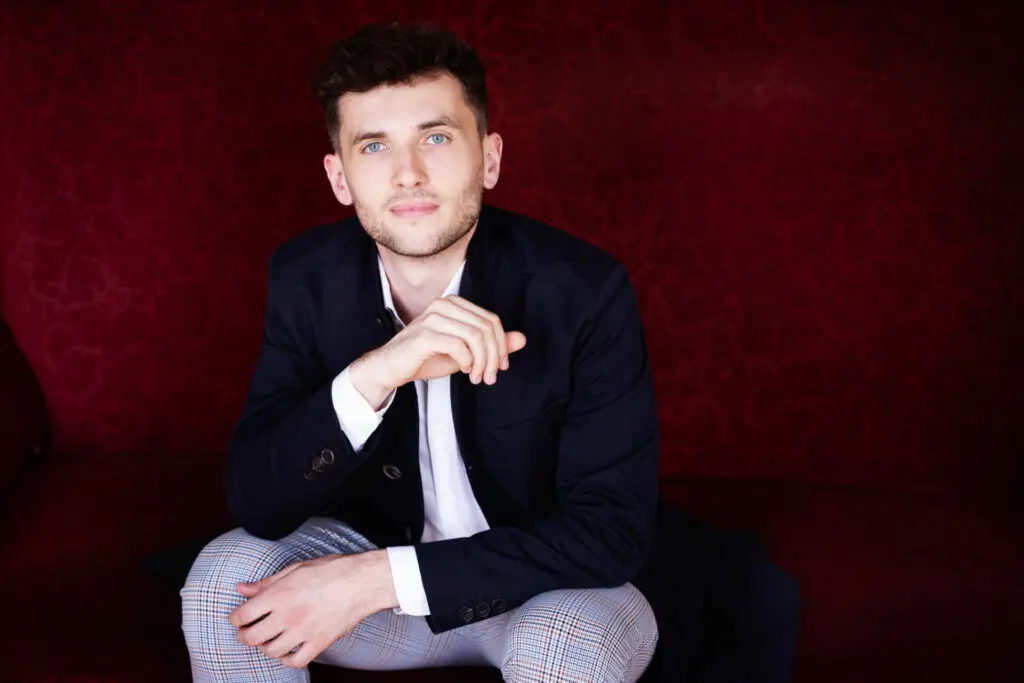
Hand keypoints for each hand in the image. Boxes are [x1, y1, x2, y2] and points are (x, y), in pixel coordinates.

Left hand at [229, 550, 396, 668]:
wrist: (363, 581)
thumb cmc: (332, 570)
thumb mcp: (296, 568)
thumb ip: (267, 582)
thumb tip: (242, 589)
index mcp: (280, 594)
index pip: (242, 615)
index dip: (236, 618)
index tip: (240, 617)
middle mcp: (288, 615)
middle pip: (252, 638)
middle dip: (245, 636)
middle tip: (249, 631)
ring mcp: (304, 631)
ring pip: (271, 651)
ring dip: (266, 646)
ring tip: (270, 638)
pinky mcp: (319, 642)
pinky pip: (295, 661)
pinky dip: (287, 659)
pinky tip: (289, 649)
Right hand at [351, 295, 526, 407]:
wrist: (391, 367)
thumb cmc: (425, 358)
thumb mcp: (466, 353)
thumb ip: (493, 345)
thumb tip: (522, 339)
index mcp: (454, 304)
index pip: (491, 320)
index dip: (502, 345)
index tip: (500, 367)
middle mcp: (444, 305)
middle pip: (486, 328)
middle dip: (494, 356)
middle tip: (490, 377)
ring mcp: (434, 317)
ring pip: (476, 337)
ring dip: (482, 362)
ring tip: (477, 378)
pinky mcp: (425, 334)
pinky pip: (459, 346)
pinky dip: (466, 362)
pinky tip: (463, 371)